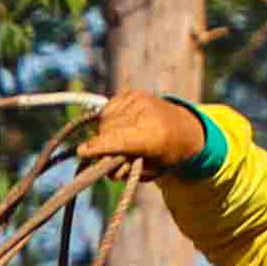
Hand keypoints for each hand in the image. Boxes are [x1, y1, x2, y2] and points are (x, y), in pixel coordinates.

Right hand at [71, 94, 207, 174]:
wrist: (184, 129)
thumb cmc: (164, 156)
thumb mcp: (147, 171)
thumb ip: (123, 169)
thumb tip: (97, 160)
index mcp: (155, 136)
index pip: (120, 140)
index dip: (99, 147)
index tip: (82, 152)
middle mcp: (146, 112)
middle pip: (109, 129)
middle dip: (102, 143)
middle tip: (111, 155)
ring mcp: (139, 100)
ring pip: (105, 118)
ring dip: (104, 132)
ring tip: (118, 140)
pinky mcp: (132, 94)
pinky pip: (108, 109)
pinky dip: (108, 120)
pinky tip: (119, 126)